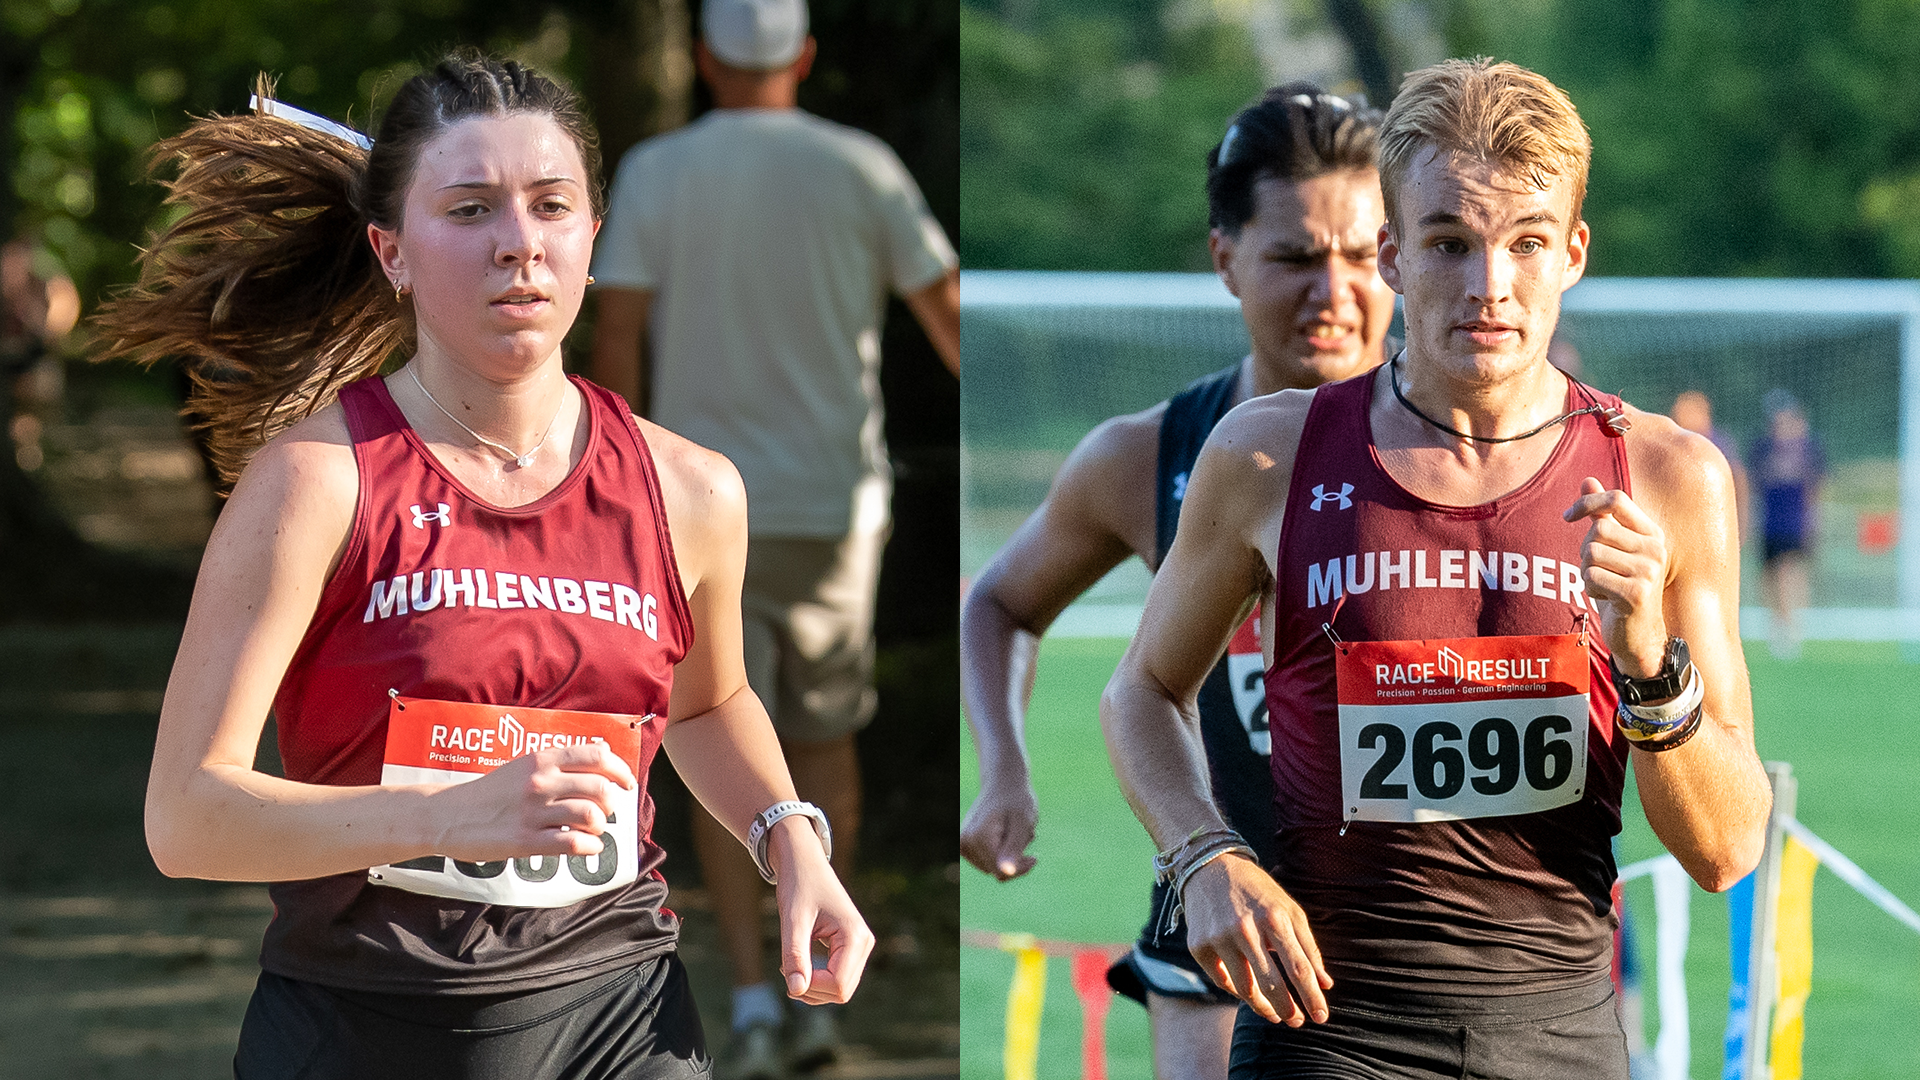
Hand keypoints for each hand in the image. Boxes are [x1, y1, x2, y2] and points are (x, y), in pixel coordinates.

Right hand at [427, 743, 636, 861]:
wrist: (447, 815)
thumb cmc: (490, 792)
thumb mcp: (522, 766)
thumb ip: (557, 764)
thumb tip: (600, 765)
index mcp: (541, 759)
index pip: (597, 756)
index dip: (620, 770)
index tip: (626, 783)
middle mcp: (539, 782)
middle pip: (600, 788)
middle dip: (611, 804)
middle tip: (605, 813)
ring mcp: (532, 812)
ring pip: (590, 816)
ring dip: (600, 827)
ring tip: (593, 831)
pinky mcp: (523, 841)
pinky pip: (572, 843)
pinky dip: (590, 846)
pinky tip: (588, 847)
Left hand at [769, 817, 875, 1004]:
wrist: (803, 863)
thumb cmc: (798, 886)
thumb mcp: (793, 921)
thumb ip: (794, 956)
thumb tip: (796, 991)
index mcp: (855, 937)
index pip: (839, 985)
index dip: (810, 986)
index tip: (785, 969)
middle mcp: (864, 944)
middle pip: (842, 992)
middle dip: (812, 990)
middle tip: (785, 969)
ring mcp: (859, 947)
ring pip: (841, 989)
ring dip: (813, 987)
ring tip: (790, 965)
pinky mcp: (850, 948)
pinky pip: (837, 978)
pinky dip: (817, 979)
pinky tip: (800, 963)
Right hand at [959, 781, 1038, 880]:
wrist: (1003, 784)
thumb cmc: (1017, 802)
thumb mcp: (1022, 824)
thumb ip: (1013, 849)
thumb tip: (1005, 873)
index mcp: (978, 837)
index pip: (1001, 872)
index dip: (1020, 867)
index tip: (1034, 857)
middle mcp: (965, 842)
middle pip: (996, 872)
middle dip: (1014, 859)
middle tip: (1022, 837)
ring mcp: (962, 845)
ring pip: (993, 869)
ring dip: (1008, 855)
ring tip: (1014, 833)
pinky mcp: (964, 847)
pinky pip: (988, 863)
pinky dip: (1001, 853)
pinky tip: (1007, 836)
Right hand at [1181, 853, 1331, 1025]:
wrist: (1210, 869)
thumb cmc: (1258, 892)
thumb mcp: (1289, 910)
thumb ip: (1308, 947)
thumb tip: (1326, 984)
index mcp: (1274, 917)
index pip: (1298, 967)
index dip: (1312, 996)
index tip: (1321, 1017)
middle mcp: (1245, 928)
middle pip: (1272, 983)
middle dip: (1287, 1009)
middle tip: (1296, 1022)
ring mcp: (1218, 938)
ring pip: (1245, 988)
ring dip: (1263, 1007)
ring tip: (1274, 1014)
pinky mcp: (1198, 945)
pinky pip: (1222, 980)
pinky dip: (1237, 990)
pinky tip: (1249, 992)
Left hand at [1564, 476, 1669, 676]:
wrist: (1639, 634)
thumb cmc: (1621, 586)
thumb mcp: (1613, 549)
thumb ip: (1602, 516)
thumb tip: (1588, 479)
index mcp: (1651, 533)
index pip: (1616, 499)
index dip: (1587, 503)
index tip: (1568, 517)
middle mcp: (1655, 548)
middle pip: (1597, 530)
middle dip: (1584, 550)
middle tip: (1596, 569)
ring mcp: (1649, 571)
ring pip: (1590, 554)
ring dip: (1586, 572)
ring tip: (1604, 585)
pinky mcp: (1636, 594)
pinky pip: (1590, 577)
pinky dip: (1589, 588)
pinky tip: (1606, 598)